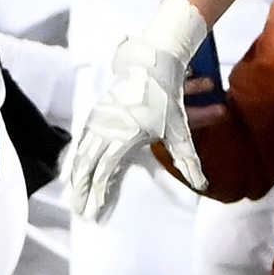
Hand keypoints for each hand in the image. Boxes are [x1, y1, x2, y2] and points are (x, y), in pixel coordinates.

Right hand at [66, 0, 210, 220]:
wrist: (152, 63)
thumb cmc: (166, 97)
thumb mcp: (179, 131)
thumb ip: (187, 160)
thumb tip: (201, 185)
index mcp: (124, 136)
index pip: (106, 171)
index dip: (98, 193)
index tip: (93, 211)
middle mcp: (107, 129)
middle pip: (87, 164)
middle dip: (80, 188)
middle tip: (76, 209)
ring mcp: (100, 119)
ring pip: (82, 151)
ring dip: (76, 173)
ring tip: (72, 192)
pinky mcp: (99, 111)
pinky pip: (83, 139)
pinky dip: (78, 155)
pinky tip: (75, 165)